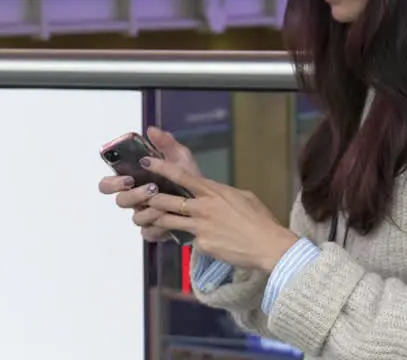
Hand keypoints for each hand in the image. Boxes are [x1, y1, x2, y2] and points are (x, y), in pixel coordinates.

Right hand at [97, 127, 201, 242]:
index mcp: (134, 181)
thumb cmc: (187, 178)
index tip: (128, 177)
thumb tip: (151, 129)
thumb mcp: (180, 157)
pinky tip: (168, 217)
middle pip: (120, 201)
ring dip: (149, 210)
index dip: (112, 183)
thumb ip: (166, 143)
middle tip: (151, 188)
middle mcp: (135, 200)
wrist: (208, 201)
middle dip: (133, 195)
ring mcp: (144, 216)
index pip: (108, 184)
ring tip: (165, 203)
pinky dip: (157, 225)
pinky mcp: (154, 231)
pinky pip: (148, 232)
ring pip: (135, 217)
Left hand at [141, 156, 298, 272]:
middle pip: (166, 199)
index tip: (147, 162)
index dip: (161, 168)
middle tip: (139, 195)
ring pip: (168, 221)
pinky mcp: (202, 244)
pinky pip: (188, 240)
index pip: (181, 176)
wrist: (268, 245)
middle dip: (149, 197)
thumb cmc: (260, 220)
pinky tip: (184, 240)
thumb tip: (217, 194)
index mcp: (214, 191)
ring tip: (147, 218)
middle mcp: (203, 207)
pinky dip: (185, 239)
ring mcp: (201, 226)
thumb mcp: (242, 197)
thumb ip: (223, 194)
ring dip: (156, 219)